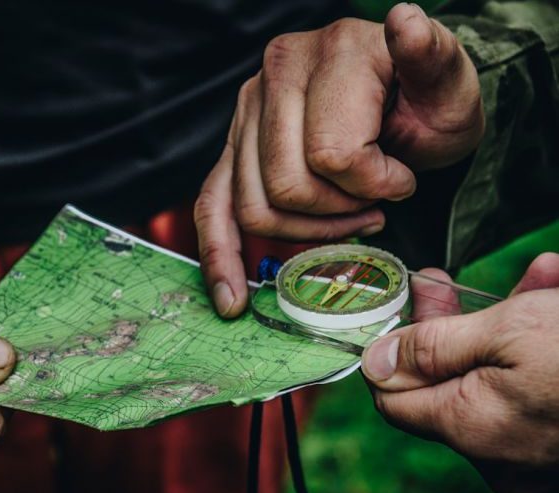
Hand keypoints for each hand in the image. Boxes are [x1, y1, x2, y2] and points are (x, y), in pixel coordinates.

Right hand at [194, 2, 483, 316]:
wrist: (405, 105)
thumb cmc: (428, 103)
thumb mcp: (449, 83)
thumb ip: (431, 55)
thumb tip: (406, 20)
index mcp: (331, 52)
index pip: (332, 154)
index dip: (374, 187)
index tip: (402, 179)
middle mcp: (277, 73)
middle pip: (286, 185)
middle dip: (338, 214)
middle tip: (371, 207)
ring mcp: (248, 112)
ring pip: (254, 206)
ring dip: (304, 232)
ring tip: (341, 218)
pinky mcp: (233, 147)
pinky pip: (211, 206)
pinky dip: (219, 256)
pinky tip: (230, 295)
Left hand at [362, 253, 558, 492]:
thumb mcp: (507, 331)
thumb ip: (432, 347)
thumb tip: (374, 360)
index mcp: (469, 428)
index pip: (393, 396)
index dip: (392, 346)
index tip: (404, 305)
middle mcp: (495, 452)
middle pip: (444, 381)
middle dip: (451, 322)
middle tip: (445, 280)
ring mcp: (531, 453)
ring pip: (493, 377)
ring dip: (506, 321)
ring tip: (536, 279)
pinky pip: (531, 390)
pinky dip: (537, 346)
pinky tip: (556, 295)